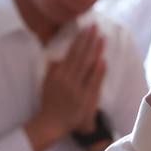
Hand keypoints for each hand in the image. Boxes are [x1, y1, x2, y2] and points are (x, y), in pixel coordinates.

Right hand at [25, 26, 105, 150]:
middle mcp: (67, 80)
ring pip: (87, 66)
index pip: (71, 53)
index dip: (79, 40)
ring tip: (102, 38)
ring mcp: (77, 89)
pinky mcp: (85, 99)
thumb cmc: (49, 103)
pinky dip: (98, 71)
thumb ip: (52, 69)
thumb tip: (58, 56)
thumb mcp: (46, 84)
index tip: (86, 29)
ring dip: (95, 51)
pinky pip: (93, 82)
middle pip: (80, 56)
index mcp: (58, 75)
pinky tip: (103, 60)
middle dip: (88, 40)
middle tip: (95, 27)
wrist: (52, 123)